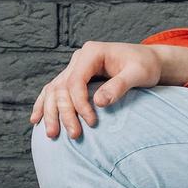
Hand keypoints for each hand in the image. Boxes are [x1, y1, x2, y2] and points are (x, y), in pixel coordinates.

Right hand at [30, 40, 166, 139]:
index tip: (91, 122)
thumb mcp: (138, 74)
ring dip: (50, 112)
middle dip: (64, 113)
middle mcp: (80, 58)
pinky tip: (37, 119)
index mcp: (92, 52)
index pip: (76, 80)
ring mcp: (75, 67)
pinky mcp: (76, 77)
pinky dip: (45, 104)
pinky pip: (55, 91)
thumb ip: (118, 86)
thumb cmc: (146, 66)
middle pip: (62, 87)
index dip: (80, 103)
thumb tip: (99, 102)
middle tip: (74, 135)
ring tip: (51, 134)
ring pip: (54, 90)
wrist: (150, 61)